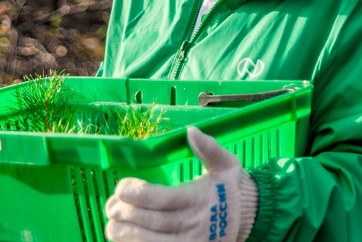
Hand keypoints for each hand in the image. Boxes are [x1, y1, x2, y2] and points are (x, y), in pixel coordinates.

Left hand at [105, 127, 257, 241]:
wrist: (250, 219)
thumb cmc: (229, 188)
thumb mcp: (227, 164)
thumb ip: (209, 148)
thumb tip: (191, 131)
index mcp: (199, 198)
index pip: (164, 198)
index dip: (138, 194)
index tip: (121, 187)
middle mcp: (194, 224)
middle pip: (154, 222)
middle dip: (127, 214)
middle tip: (110, 206)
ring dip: (129, 236)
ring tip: (111, 226)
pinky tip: (125, 240)